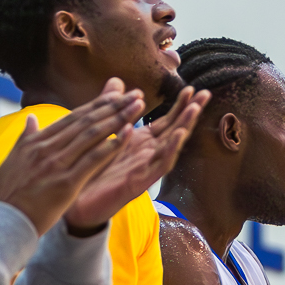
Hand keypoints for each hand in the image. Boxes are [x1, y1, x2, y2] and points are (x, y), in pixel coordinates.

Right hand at [0, 82, 145, 234]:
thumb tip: (31, 120)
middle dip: (113, 106)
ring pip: (92, 135)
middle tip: (136, 95)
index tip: (116, 95)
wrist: (5, 221)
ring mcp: (57, 164)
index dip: (97, 105)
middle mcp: (48, 147)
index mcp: (37, 141)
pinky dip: (112, 145)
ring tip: (138, 107)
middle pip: (87, 121)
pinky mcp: (66, 182)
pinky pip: (93, 160)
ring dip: (118, 118)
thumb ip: (25, 138)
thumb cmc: (8, 194)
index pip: (73, 117)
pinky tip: (128, 134)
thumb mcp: (12, 160)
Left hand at [64, 87, 207, 232]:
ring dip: (184, 127)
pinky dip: (170, 149)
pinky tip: (177, 135)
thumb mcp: (105, 133)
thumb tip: (117, 81)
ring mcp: (146, 168)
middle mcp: (148, 154)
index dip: (179, 105)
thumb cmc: (94, 169)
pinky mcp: (140, 182)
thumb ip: (114, 108)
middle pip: (175, 130)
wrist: (79, 203)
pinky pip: (159, 165)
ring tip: (195, 109)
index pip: (167, 121)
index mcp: (141, 143)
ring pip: (172, 146)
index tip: (190, 88)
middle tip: (205, 93)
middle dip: (191, 112)